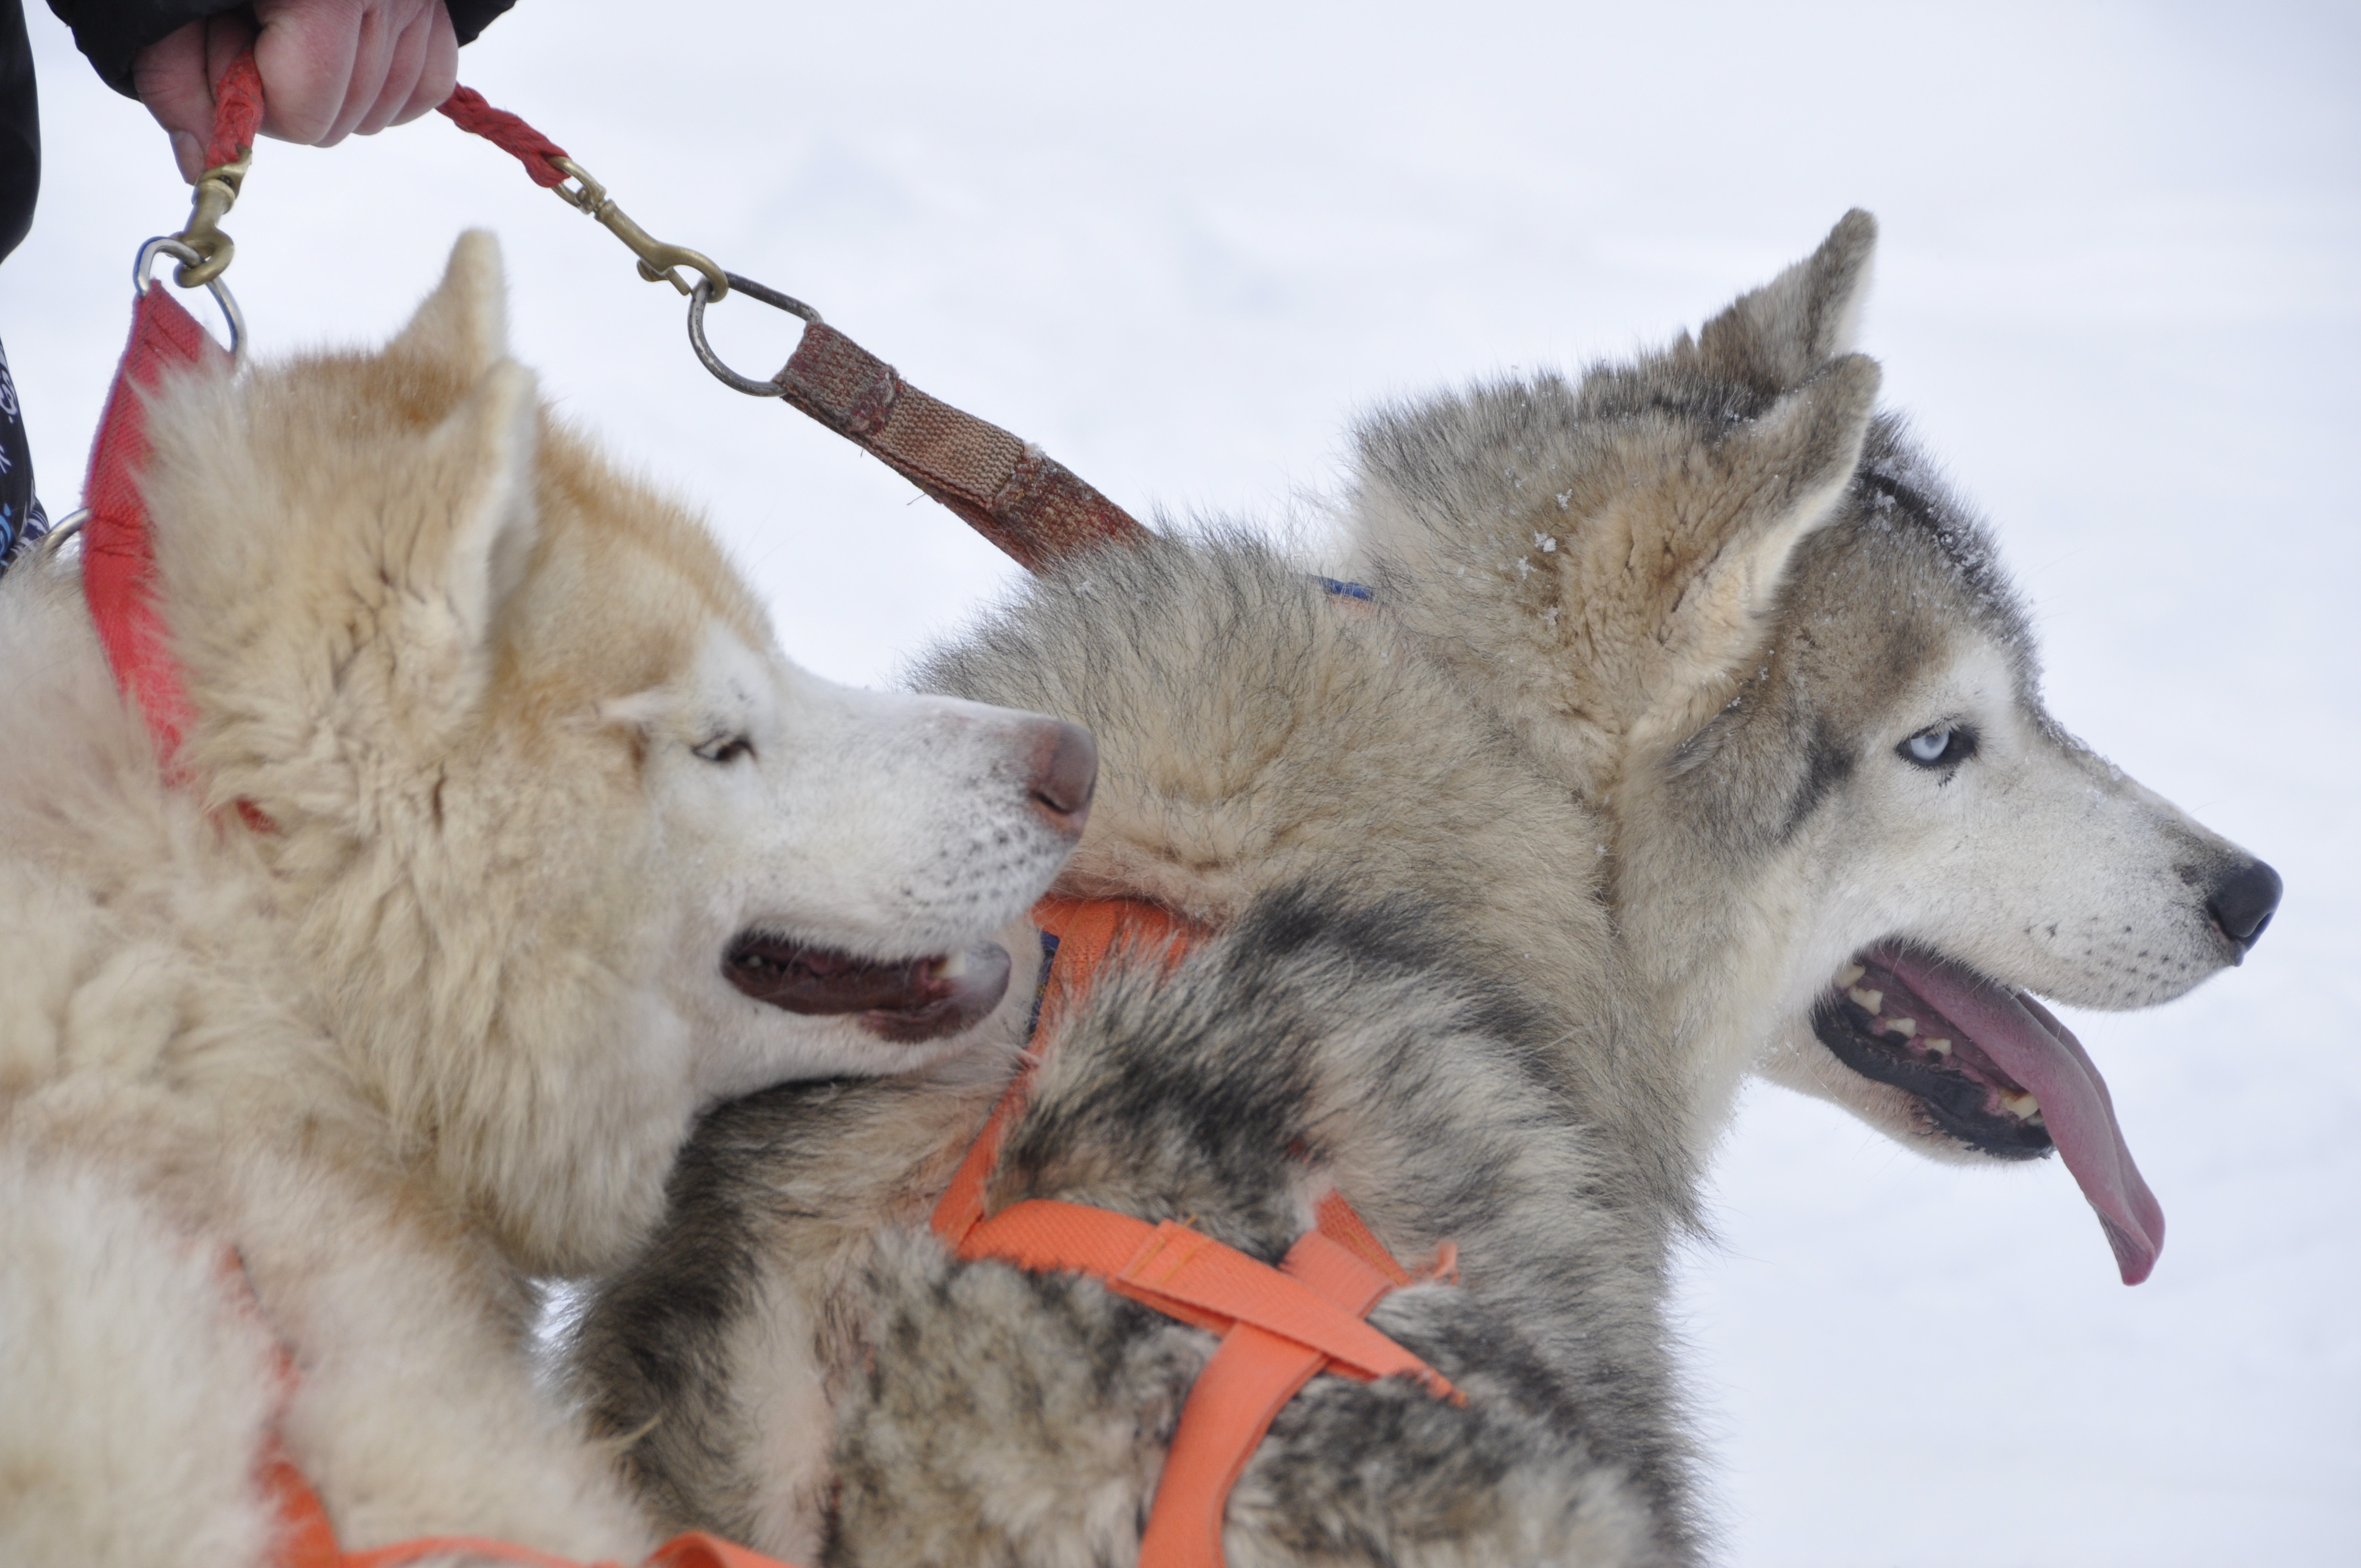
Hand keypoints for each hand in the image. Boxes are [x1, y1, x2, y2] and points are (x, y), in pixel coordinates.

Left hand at [134, 0, 460, 181]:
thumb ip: (176, 76)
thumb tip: (202, 166)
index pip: (306, 115)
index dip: (253, 100)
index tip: (227, 45)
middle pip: (344, 121)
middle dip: (289, 95)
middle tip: (254, 29)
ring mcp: (419, 1)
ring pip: (385, 111)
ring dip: (332, 87)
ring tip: (294, 26)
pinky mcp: (439, 5)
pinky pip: (426, 86)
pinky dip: (385, 82)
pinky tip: (346, 47)